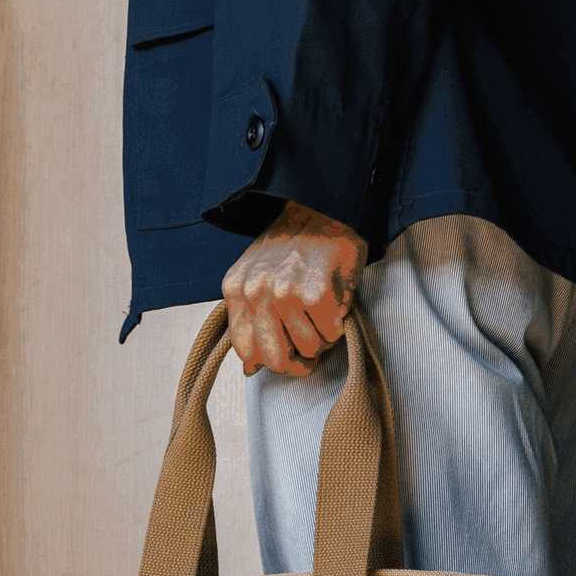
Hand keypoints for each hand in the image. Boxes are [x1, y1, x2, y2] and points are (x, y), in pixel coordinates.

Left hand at [221, 201, 365, 376]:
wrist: (322, 207)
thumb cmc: (293, 247)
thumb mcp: (258, 278)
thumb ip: (250, 321)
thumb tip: (251, 369)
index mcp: (237, 289)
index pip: (248, 352)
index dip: (273, 360)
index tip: (288, 351)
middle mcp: (256, 292)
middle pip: (277, 360)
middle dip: (299, 360)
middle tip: (311, 344)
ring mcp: (284, 292)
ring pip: (309, 349)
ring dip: (322, 338)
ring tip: (322, 314)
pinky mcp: (314, 293)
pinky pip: (330, 335)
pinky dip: (338, 325)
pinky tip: (334, 303)